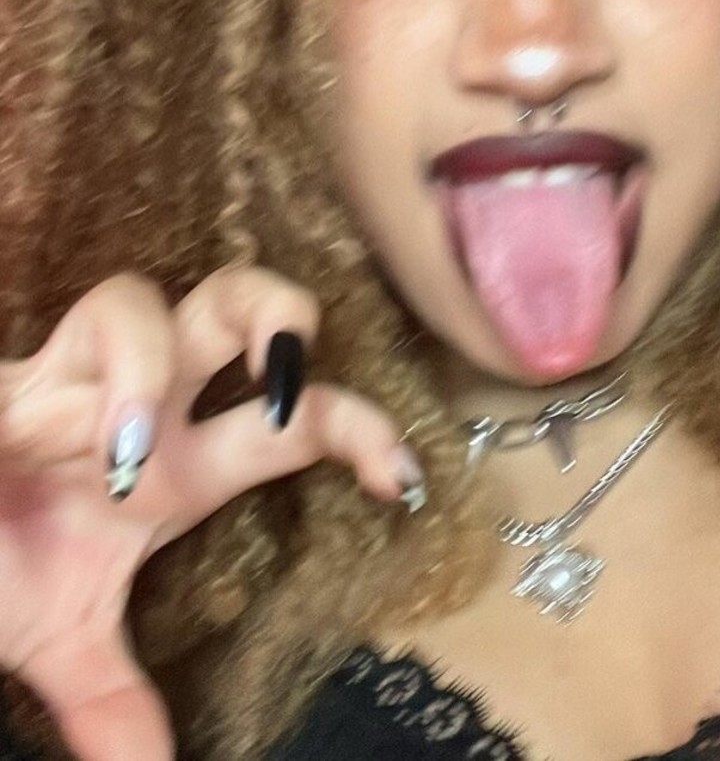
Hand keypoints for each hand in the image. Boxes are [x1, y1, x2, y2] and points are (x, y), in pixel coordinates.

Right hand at [0, 268, 420, 760]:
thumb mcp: (59, 637)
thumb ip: (112, 701)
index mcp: (183, 464)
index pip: (297, 421)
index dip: (362, 432)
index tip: (408, 482)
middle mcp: (152, 407)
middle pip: (244, 306)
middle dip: (284, 316)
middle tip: (291, 384)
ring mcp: (92, 376)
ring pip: (165, 292)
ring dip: (169, 357)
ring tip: (144, 454)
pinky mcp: (30, 366)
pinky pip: (103, 320)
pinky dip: (122, 376)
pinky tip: (110, 446)